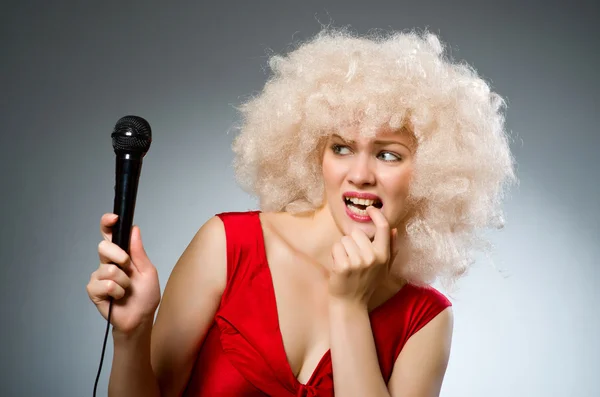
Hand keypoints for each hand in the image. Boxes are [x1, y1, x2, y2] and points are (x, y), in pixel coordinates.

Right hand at [86, 213, 160, 335]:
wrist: (141, 318)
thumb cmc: (145, 296)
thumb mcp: (148, 271)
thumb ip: (139, 251)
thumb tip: (134, 229)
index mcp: (121, 255)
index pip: (109, 235)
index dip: (107, 224)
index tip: (113, 218)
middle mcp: (107, 263)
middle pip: (104, 247)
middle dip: (119, 256)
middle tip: (128, 268)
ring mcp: (99, 276)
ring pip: (107, 268)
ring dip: (123, 281)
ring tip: (126, 290)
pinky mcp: (94, 290)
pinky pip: (104, 284)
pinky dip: (116, 291)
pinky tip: (118, 297)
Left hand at [328, 206, 398, 306]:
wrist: (351, 303)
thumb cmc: (367, 283)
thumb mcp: (384, 268)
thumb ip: (391, 249)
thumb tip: (395, 230)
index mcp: (384, 256)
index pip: (383, 228)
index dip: (377, 215)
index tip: (370, 209)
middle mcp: (372, 257)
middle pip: (357, 233)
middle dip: (352, 242)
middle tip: (353, 258)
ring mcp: (358, 262)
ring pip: (344, 239)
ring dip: (343, 249)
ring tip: (347, 263)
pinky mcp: (344, 266)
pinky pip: (336, 247)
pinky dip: (335, 255)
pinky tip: (339, 267)